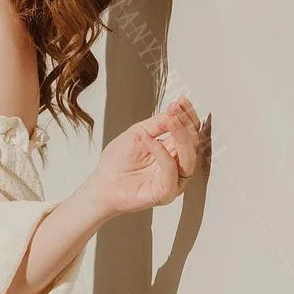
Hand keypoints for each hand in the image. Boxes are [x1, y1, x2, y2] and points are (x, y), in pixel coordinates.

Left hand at [89, 97, 203, 216]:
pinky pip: (171, 172)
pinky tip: (150, 140)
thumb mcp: (137, 134)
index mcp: (172, 152)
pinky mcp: (165, 193)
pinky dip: (162, 153)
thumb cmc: (117, 162)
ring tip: (170, 120)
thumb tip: (174, 112)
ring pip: (188, 157)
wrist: (101, 185)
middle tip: (175, 109)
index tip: (181, 100)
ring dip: (181, 135)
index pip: (189, 132)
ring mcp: (173, 181)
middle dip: (185, 123)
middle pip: (193, 143)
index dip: (187, 115)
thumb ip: (157, 124)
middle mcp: (177, 166)